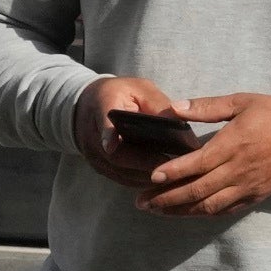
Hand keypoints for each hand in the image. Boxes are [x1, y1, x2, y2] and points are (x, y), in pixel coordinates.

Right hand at [73, 76, 191, 188]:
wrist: (91, 105)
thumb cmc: (123, 94)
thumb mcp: (141, 89)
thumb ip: (158, 104)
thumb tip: (179, 124)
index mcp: (103, 105)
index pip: (103, 121)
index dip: (107, 134)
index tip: (111, 146)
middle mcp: (93, 134)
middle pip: (116, 155)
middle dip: (145, 162)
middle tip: (172, 166)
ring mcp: (94, 154)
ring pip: (120, 172)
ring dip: (146, 176)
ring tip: (174, 176)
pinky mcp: (100, 168)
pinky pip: (122, 179)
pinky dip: (142, 181)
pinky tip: (163, 181)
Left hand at [136, 90, 270, 220]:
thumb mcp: (241, 101)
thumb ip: (206, 107)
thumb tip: (175, 108)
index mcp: (233, 144)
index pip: (195, 164)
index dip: (171, 172)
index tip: (150, 178)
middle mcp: (239, 169)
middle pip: (196, 190)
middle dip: (166, 198)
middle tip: (141, 203)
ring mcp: (249, 185)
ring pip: (209, 205)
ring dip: (180, 211)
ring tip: (157, 211)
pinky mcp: (257, 195)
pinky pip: (227, 210)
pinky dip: (205, 213)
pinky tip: (189, 212)